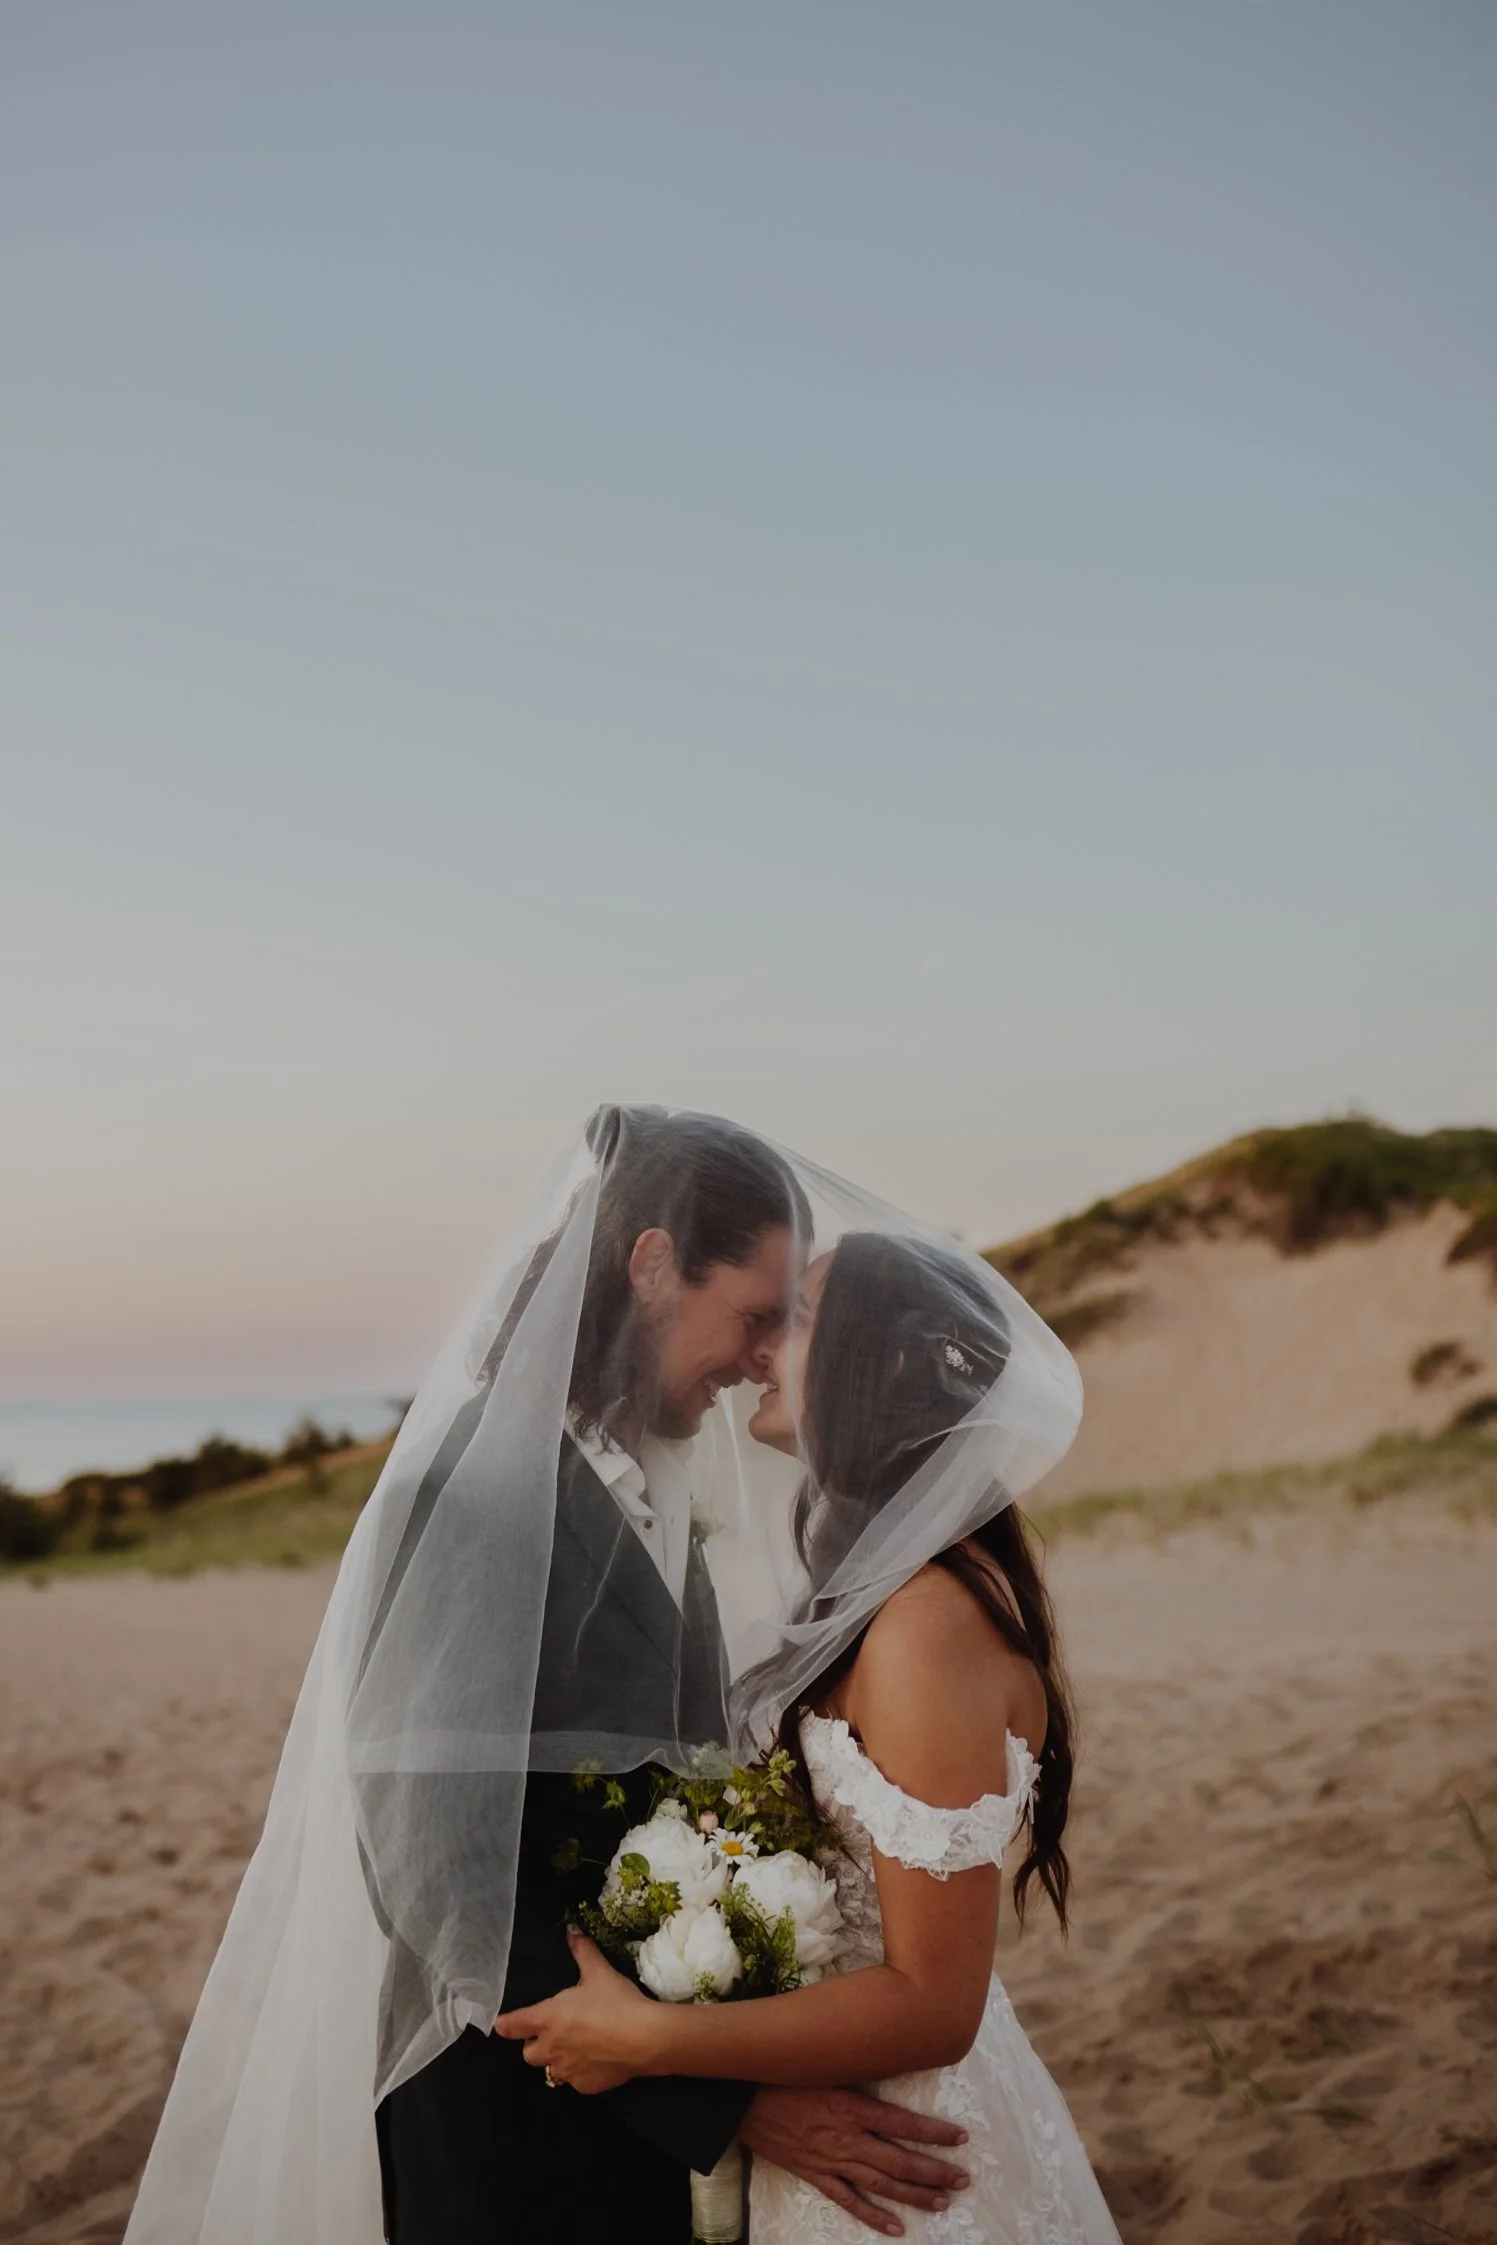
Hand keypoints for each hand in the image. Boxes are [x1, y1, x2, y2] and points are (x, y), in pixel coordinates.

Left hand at [493, 1929, 653, 2094]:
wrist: (644, 2039)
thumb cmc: (616, 2002)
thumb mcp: (599, 1971)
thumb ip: (583, 1951)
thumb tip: (571, 1929)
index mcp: (549, 2018)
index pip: (515, 2024)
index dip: (506, 2024)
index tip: (500, 2025)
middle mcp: (552, 2048)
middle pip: (528, 2054)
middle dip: (535, 2044)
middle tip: (551, 2033)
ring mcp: (568, 2070)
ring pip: (551, 2072)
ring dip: (556, 2061)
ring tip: (574, 2049)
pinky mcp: (586, 2086)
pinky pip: (575, 2082)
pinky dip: (580, 2073)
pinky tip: (597, 2062)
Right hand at [738, 2086, 970, 2239]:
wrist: (742, 2100)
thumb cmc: (785, 2074)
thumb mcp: (825, 2066)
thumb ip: (857, 2071)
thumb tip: (892, 2060)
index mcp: (851, 2106)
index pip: (904, 2123)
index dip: (934, 2133)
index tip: (961, 2137)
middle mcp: (847, 2137)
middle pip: (900, 2160)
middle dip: (935, 2171)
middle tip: (963, 2179)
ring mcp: (831, 2160)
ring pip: (881, 2183)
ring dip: (914, 2195)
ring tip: (943, 2201)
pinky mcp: (815, 2175)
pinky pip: (848, 2200)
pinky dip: (872, 2216)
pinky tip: (895, 2228)